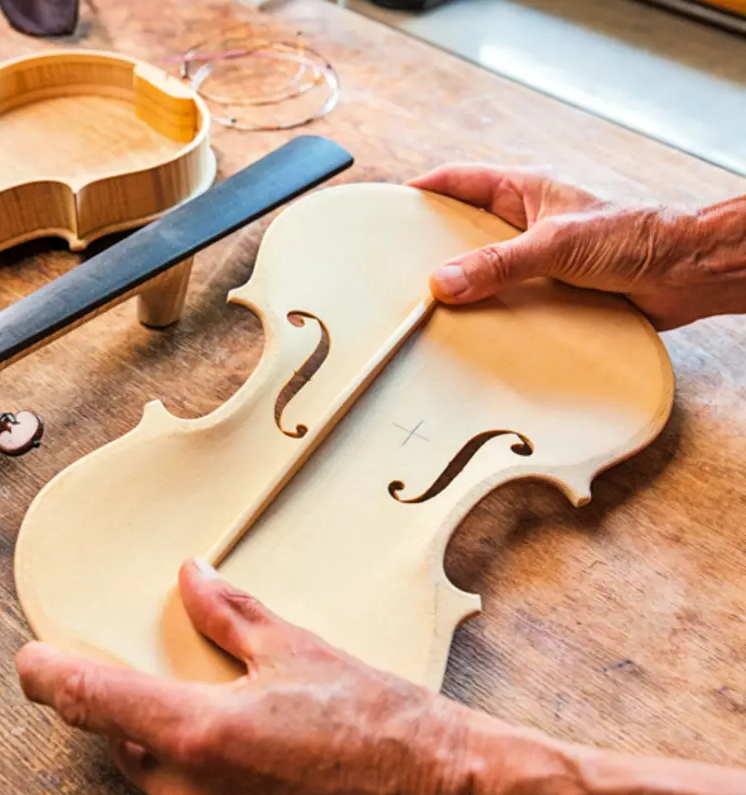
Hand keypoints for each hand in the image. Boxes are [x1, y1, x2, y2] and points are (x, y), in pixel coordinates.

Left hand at [16, 559, 475, 794]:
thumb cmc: (381, 724)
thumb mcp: (296, 651)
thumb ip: (229, 615)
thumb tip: (191, 579)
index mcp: (198, 733)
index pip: (90, 699)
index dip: (47, 675)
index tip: (29, 660)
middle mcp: (190, 792)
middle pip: (118, 737)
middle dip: (124, 701)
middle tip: (148, 662)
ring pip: (150, 770)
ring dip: (159, 734)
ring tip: (212, 700)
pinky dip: (190, 764)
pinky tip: (237, 739)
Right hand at [409, 164, 745, 329]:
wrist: (688, 273)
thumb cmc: (637, 236)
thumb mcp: (557, 244)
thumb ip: (498, 263)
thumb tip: (443, 282)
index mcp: (524, 191)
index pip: (458, 181)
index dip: (421, 191)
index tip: (386, 208)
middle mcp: (525, 224)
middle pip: (462, 231)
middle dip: (430, 248)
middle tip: (396, 269)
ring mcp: (536, 259)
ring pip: (483, 272)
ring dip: (462, 289)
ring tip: (427, 308)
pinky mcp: (550, 292)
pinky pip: (507, 303)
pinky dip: (489, 317)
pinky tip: (471, 333)